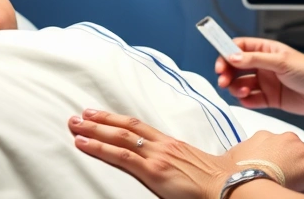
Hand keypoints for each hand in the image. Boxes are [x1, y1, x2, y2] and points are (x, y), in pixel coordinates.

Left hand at [68, 110, 303, 198]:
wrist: (230, 188)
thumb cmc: (218, 182)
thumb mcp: (196, 168)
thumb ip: (180, 164)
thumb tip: (173, 167)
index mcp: (173, 144)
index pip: (139, 127)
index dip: (117, 120)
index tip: (100, 114)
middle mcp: (162, 146)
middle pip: (126, 128)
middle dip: (100, 120)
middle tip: (78, 115)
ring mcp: (156, 157)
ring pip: (119, 138)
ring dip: (93, 130)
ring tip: (74, 125)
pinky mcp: (153, 171)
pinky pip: (121, 156)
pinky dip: (99, 147)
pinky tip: (83, 143)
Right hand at [215, 37, 303, 115]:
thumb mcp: (281, 62)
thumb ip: (255, 60)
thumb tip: (232, 56)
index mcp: (266, 50)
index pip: (239, 47)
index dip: (226, 53)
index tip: (220, 63)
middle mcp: (264, 65)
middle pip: (236, 67)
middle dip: (227, 73)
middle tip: (224, 80)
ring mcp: (266, 82)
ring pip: (241, 84)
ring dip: (236, 87)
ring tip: (241, 91)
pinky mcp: (269, 98)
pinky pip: (250, 99)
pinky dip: (245, 100)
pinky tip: (248, 99)